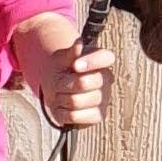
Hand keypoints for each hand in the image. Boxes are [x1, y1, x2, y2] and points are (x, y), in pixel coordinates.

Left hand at [13, 13, 111, 129]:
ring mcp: (103, 100)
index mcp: (101, 61)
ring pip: (76, 101)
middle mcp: (106, 81)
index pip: (106, 58)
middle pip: (84, 83)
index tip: (75, 65)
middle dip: (64, 83)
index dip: (91, 62)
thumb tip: (79, 43)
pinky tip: (63, 107)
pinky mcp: (97, 116)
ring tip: (61, 94)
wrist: (56, 89)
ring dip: (60, 98)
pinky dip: (62, 112)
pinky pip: (75, 117)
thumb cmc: (61, 70)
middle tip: (60, 82)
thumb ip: (70, 52)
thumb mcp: (61, 58)